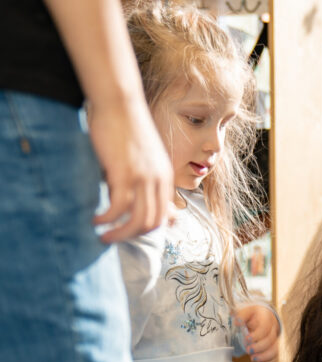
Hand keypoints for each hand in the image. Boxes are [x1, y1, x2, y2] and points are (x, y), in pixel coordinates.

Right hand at [89, 98, 174, 242]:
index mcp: (165, 178)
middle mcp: (159, 180)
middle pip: (151, 223)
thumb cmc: (127, 129)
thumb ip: (150, 183)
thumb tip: (160, 209)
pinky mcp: (125, 172)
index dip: (144, 230)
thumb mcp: (146, 159)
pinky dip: (107, 218)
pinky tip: (95, 219)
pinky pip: (119, 206)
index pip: (162, 217)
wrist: (120, 102)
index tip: (127, 232)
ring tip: (101, 234)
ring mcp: (144, 177)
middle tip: (111, 238)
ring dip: (118, 233)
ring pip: (138, 219)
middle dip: (130, 236)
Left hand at [234, 304, 279, 361]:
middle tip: (248, 350)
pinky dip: (268, 361)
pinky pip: (276, 355)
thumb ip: (241, 315)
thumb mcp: (246, 311)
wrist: (263, 316)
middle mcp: (273, 328)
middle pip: (270, 340)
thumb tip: (237, 322)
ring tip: (253, 359)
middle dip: (259, 347)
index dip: (257, 335)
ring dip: (264, 356)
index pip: (265, 328)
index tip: (247, 339)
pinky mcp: (275, 346)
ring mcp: (275, 338)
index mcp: (266, 318)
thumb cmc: (253, 315)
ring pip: (275, 349)